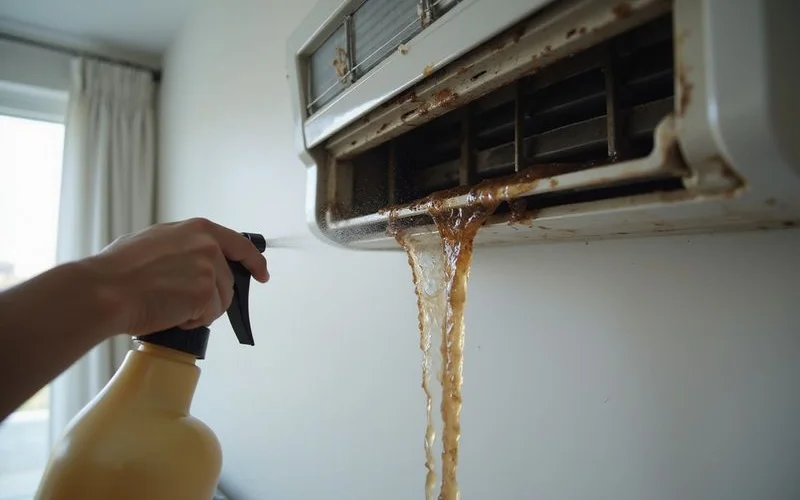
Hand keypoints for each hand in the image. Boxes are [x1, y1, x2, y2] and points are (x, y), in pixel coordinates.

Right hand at [87, 218, 268, 335]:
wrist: (106, 291)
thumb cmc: (117, 270)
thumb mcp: (152, 240)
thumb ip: (179, 245)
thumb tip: (184, 256)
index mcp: (197, 230)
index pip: (238, 244)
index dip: (253, 261)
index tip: (261, 273)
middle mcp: (208, 246)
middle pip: (227, 281)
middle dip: (209, 296)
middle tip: (180, 300)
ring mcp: (210, 270)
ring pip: (220, 302)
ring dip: (199, 310)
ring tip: (168, 305)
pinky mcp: (206, 295)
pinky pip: (209, 317)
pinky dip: (191, 322)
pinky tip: (170, 314)